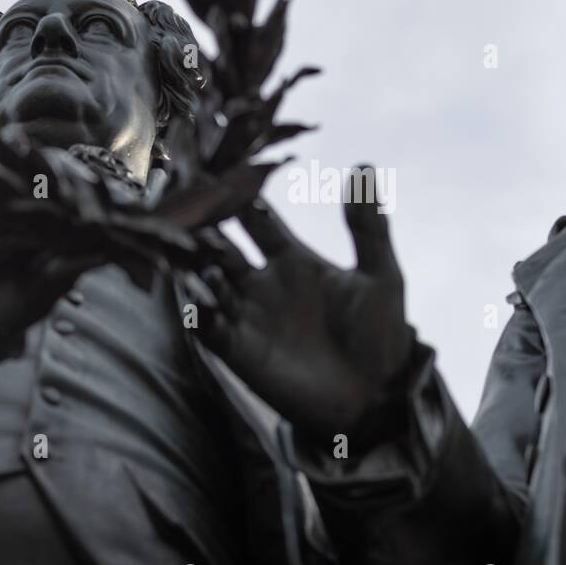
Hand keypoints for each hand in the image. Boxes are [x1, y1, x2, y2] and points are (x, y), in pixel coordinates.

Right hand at [198, 172, 415, 446]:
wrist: (376, 398)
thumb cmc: (380, 335)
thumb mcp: (380, 275)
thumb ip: (368, 227)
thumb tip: (364, 166)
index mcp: (293, 259)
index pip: (256, 218)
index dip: (241, 193)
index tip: (222, 167)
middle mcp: (262, 282)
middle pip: (222, 244)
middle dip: (203, 225)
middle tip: (185, 202)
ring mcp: (248, 316)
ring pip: (207, 281)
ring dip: (194, 265)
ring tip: (186, 247)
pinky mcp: (240, 350)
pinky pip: (208, 327)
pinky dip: (198, 312)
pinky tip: (196, 300)